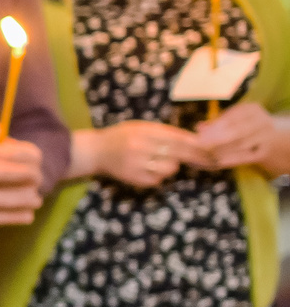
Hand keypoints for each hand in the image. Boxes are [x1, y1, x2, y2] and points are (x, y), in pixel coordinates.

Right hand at [75, 119, 208, 187]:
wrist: (94, 152)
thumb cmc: (121, 136)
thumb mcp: (141, 127)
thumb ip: (165, 132)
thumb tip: (195, 139)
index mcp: (144, 131)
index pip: (178, 139)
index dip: (197, 145)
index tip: (212, 148)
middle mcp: (141, 147)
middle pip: (178, 154)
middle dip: (195, 157)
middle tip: (209, 160)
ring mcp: (138, 164)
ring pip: (170, 168)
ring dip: (172, 165)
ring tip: (160, 161)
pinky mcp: (135, 179)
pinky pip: (158, 179)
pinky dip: (159, 175)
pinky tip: (148, 169)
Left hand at [193, 101, 289, 173]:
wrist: (269, 135)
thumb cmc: (243, 124)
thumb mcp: (232, 118)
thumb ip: (215, 122)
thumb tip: (199, 127)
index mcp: (252, 109)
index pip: (232, 118)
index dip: (215, 127)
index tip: (200, 135)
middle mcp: (262, 121)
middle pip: (237, 131)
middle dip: (217, 139)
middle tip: (201, 145)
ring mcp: (266, 136)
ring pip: (240, 145)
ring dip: (221, 150)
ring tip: (206, 153)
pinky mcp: (265, 151)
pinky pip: (246, 156)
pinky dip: (231, 159)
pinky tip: (218, 161)